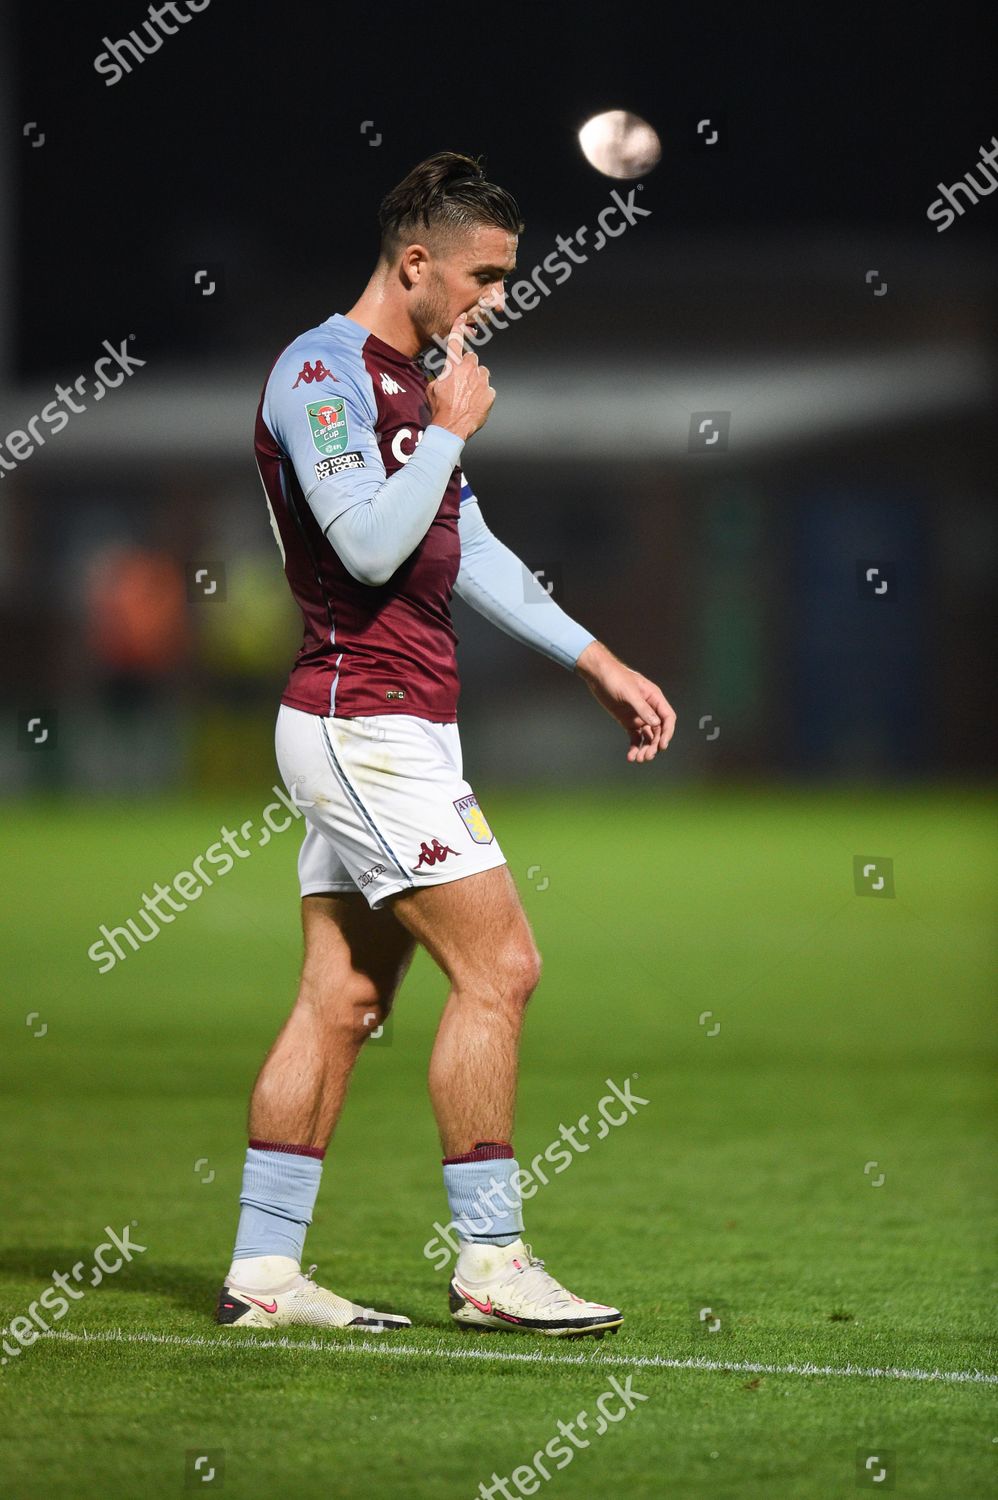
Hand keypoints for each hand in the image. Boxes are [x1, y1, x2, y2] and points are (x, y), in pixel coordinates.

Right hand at [428, 314, 495, 441]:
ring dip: (477, 381)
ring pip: (483, 374)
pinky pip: (488, 390)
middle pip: (473, 359)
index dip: (459, 327)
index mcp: (453, 366)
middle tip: (462, 382)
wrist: (451, 427)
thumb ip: (441, 376)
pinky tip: (474, 404)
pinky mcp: (490, 393)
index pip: (456, 341)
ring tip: (468, 395)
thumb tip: (444, 376)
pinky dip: (483, 396)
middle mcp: (469, 370)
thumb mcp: (432, 388)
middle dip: (469, 367)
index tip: (463, 316)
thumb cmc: (440, 409)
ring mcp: (482, 381)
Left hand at [575, 641, 675, 762]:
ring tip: (638, 759)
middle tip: (647, 757)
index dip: (667, 733)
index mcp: (654, 698)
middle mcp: (649, 709)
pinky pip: (634, 737)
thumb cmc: (615, 677)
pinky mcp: (627, 721)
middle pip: (658, 731)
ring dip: (645, 748)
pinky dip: (634, 747)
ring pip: (647, 737)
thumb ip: (642, 708)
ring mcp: (638, 716)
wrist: (598, 675)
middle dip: (654, 745)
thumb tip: (656, 724)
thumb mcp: (629, 693)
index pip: (667, 718)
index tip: (662, 746)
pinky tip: (630, 756)